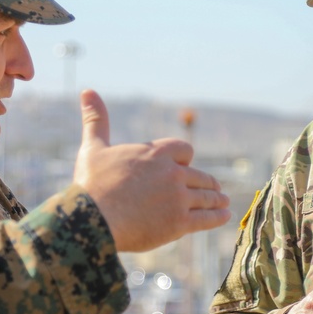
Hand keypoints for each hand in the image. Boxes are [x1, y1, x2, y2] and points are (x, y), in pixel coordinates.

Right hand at [73, 89, 230, 251]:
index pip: (184, 150)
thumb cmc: (90, 184)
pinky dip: (217, 217)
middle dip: (207, 182)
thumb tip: (87, 90)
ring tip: (223, 201)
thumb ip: (96, 120)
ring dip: (217, 199)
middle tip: (215, 188)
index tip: (185, 166)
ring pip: (206, 197)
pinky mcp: (179, 223)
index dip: (185, 159)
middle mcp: (172, 173)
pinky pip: (206, 218)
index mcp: (156, 153)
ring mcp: (178, 198)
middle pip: (199, 176)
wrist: (91, 220)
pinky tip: (225, 216)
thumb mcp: (93, 147)